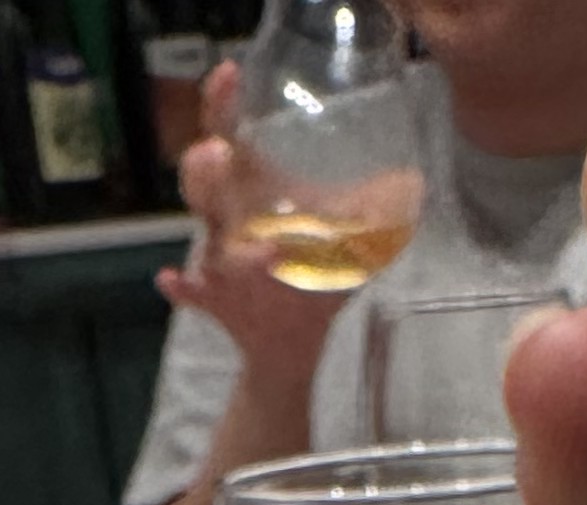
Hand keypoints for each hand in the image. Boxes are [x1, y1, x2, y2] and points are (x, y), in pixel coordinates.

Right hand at [157, 62, 342, 390]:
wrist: (290, 347)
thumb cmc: (311, 277)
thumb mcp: (345, 242)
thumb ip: (370, 212)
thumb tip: (413, 185)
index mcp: (253, 192)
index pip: (230, 136)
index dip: (224, 105)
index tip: (230, 75)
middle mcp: (229, 220)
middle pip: (206, 183)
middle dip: (208, 169)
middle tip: (221, 154)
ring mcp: (219, 261)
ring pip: (206, 238)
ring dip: (219, 236)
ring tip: (254, 243)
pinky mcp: (216, 301)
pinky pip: (190, 292)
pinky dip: (182, 288)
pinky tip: (172, 280)